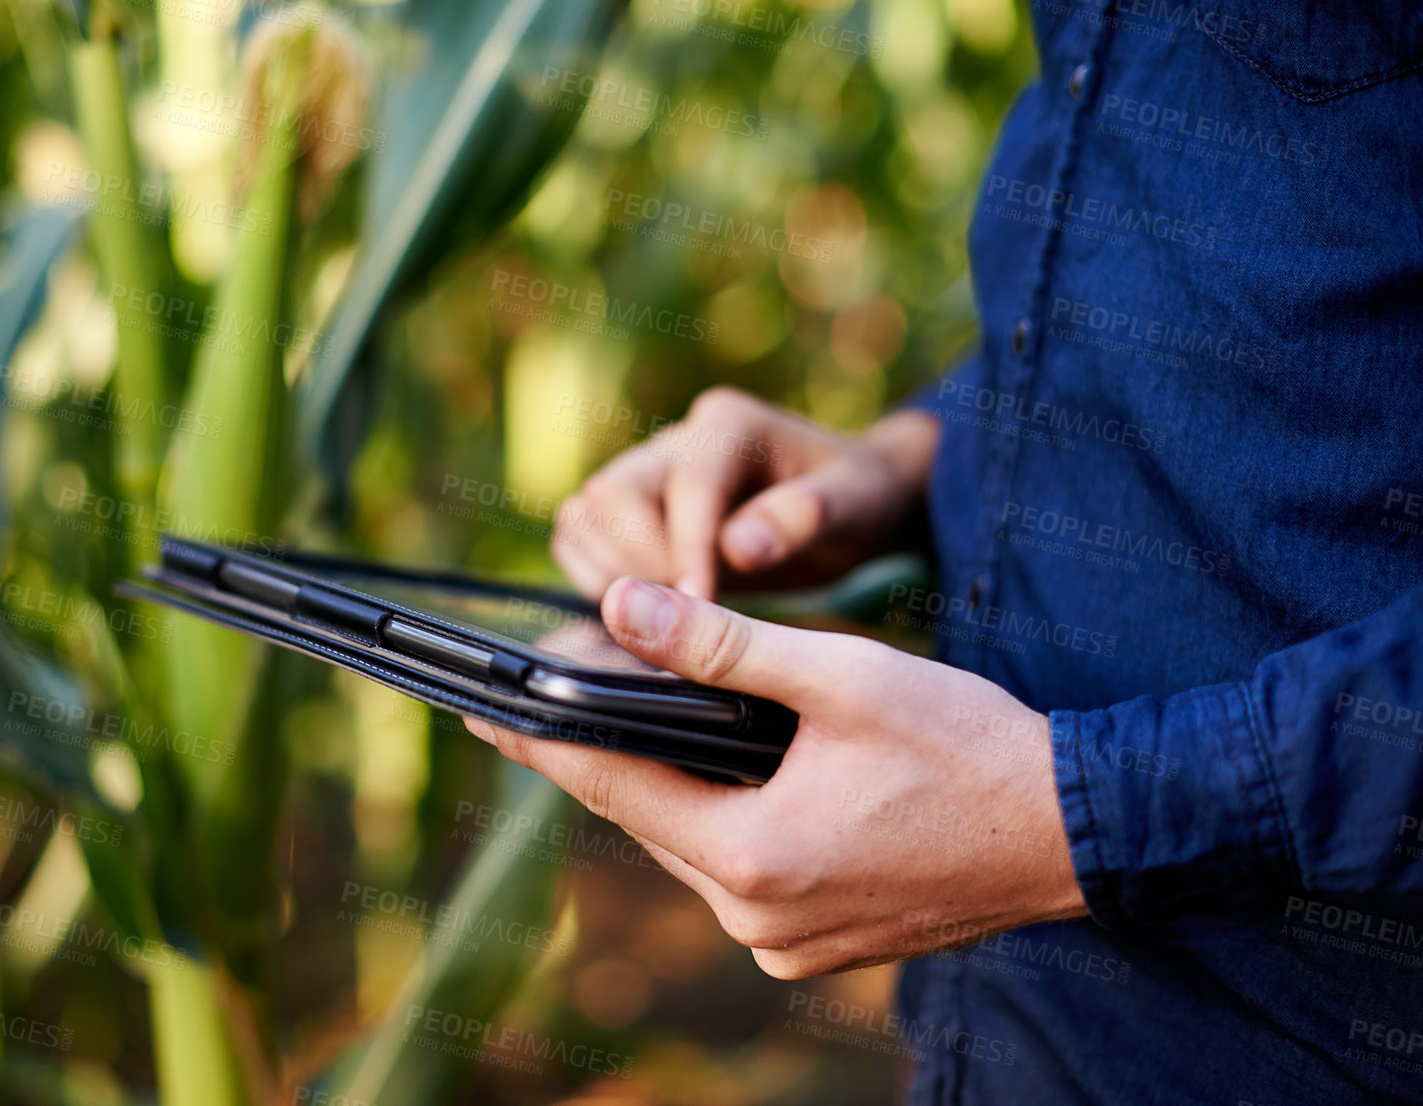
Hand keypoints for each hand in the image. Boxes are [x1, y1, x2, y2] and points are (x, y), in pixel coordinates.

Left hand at [463, 578, 1088, 977]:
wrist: (1080, 830)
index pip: (611, 787)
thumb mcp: (839, 677)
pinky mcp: (820, 946)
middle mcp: (757, 919)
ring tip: (633, 721)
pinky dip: (721, 820)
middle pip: (647, 819)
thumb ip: (721, 645)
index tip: (477, 709)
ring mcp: (789, 944)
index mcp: (752, 855)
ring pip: (692, 847)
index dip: (540, 741)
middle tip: (555, 693)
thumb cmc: (970, 744)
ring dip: (667, 787)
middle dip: (605, 756)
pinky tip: (723, 774)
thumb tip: (620, 611)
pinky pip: (740, 874)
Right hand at [551, 387, 938, 600]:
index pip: (687, 486)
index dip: (686, 551)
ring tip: (675, 607)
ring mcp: (645, 471)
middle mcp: (675, 439)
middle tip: (692, 607)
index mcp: (729, 423)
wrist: (843, 500)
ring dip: (614, 572)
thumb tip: (738, 547)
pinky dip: (596, 576)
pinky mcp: (628, 508)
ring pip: (584, 515)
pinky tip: (651, 605)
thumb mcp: (855, 504)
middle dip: (642, 562)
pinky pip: (579, 536)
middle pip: (612, 496)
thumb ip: (803, 518)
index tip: (702, 606)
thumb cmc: (854, 497)